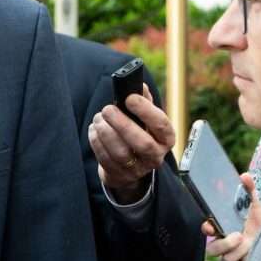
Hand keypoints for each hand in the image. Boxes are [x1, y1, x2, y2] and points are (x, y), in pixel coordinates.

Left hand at [90, 86, 175, 202]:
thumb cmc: (139, 133)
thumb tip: (138, 85)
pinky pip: (106, 159)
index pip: (161, 125)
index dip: (146, 111)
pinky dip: (97, 142)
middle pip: (142, 143)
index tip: (129, 98)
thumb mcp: (146, 119)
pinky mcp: (120, 175)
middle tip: (107, 109)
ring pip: (121, 152)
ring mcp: (138, 169)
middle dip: (122, 124)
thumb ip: (144, 101)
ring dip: (106, 132)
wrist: (131, 165)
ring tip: (98, 118)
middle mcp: (155, 156)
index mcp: (166, 138)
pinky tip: (94, 129)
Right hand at [203, 172, 260, 260]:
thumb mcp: (259, 204)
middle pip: (212, 248)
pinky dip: (241, 254)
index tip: (209, 225)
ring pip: (223, 256)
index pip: (209, 230)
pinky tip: (251, 248)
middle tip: (232, 235)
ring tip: (243, 239)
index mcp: (229, 228)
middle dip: (219, 243)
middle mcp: (230, 242)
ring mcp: (237, 254)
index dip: (206, 228)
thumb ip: (250, 190)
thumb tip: (244, 176)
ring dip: (230, 247)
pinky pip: (235, 260)